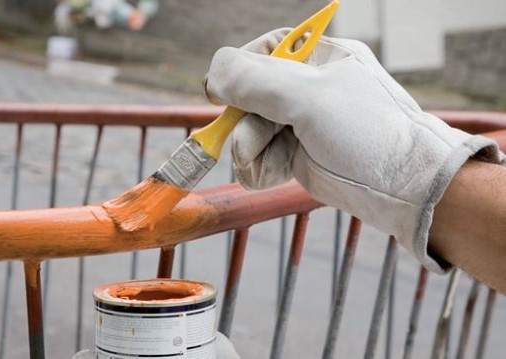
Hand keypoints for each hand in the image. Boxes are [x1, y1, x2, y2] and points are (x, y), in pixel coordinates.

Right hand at [204, 28, 503, 272]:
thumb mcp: (311, 97)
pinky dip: (259, 169)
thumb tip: (212, 75)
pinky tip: (272, 175)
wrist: (404, 189)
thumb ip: (257, 82)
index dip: (240, 70)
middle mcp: (307, 89)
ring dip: (248, 149)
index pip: (264, 51)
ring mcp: (300, 124)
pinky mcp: (296, 156)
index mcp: (319, 57)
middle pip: (249, 95)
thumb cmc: (369, 133)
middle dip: (244, 121)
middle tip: (245, 141)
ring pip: (249, 130)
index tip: (221, 92)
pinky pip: (260, 158)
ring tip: (262, 163)